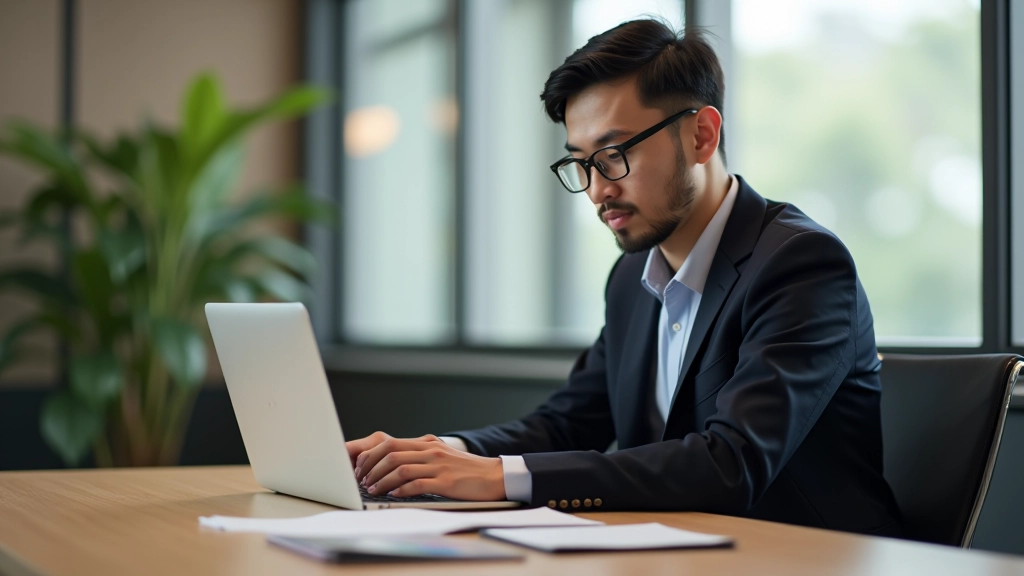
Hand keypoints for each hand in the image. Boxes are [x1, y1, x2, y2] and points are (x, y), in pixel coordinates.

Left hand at [348, 432, 505, 500]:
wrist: (494, 476)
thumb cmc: (467, 470)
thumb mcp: (442, 455)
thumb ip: (420, 456)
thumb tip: (394, 465)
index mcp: (427, 443)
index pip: (390, 443)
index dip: (371, 455)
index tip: (360, 467)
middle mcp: (431, 451)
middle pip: (391, 454)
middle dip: (371, 468)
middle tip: (362, 480)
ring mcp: (438, 466)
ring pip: (400, 469)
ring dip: (382, 480)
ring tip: (372, 490)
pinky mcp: (446, 482)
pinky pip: (418, 484)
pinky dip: (402, 490)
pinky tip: (393, 495)